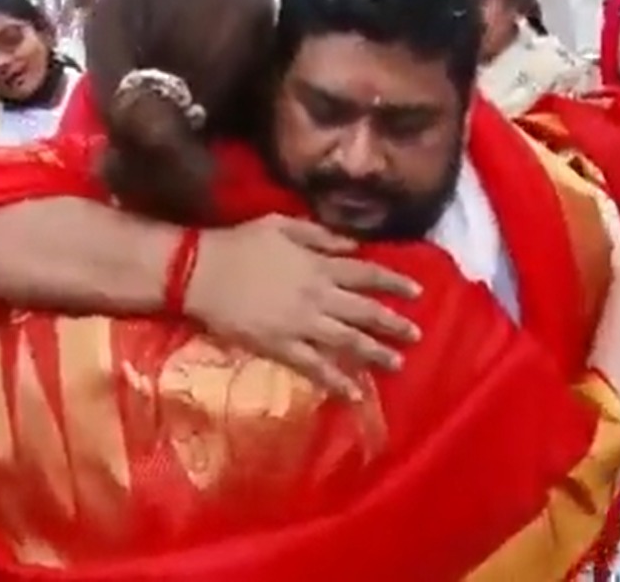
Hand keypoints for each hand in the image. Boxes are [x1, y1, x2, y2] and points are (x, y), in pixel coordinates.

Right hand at [186, 214, 422, 399]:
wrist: (201, 273)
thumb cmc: (240, 244)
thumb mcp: (283, 225)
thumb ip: (321, 235)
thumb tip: (354, 246)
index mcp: (320, 265)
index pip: (368, 275)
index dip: (395, 283)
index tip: (417, 292)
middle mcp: (319, 296)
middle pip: (366, 312)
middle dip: (394, 324)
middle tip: (417, 335)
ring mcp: (302, 324)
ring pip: (348, 342)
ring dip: (376, 354)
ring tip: (397, 364)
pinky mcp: (282, 347)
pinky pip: (316, 367)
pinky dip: (337, 382)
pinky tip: (355, 394)